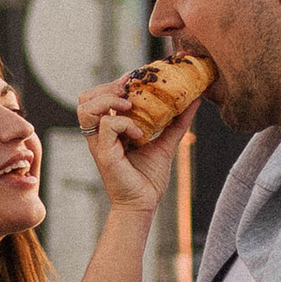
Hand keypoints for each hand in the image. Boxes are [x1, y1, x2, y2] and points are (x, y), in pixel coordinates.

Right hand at [75, 77, 179, 221]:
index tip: (133, 77)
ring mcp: (100, 143)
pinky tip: (139, 133)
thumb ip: (177, 122)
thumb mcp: (166, 143)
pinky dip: (124, 123)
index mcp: (110, 130)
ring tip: (129, 106)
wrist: (144, 204)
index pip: (99, 97)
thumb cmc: (149, 179)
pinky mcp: (104, 153)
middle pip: (86, 99)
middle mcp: (100, 135)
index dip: (113, 84)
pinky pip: (107, 125)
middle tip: (128, 91)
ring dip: (108, 100)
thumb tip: (194, 101)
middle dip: (106, 88)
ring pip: (86, 108)